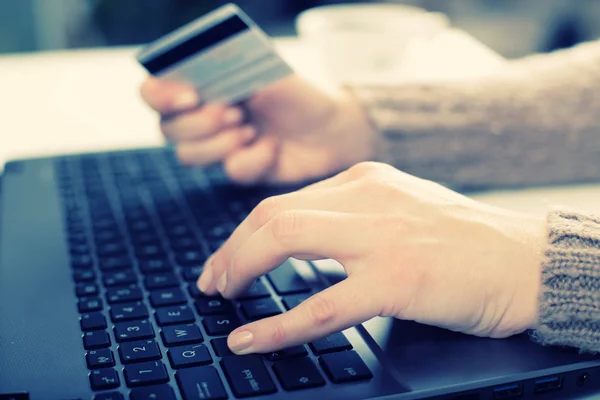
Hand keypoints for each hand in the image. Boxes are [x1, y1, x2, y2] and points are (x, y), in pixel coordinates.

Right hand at [140, 74, 373, 183]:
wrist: (331, 128)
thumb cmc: (297, 93)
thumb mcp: (263, 69)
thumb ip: (227, 66)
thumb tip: (199, 62)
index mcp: (201, 85)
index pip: (154, 91)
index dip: (161, 96)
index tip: (190, 97)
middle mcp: (202, 116)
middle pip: (166, 129)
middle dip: (199, 124)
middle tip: (235, 114)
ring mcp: (218, 146)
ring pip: (188, 156)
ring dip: (219, 144)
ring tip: (250, 130)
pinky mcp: (239, 170)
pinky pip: (230, 171)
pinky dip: (254, 159)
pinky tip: (272, 148)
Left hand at [197, 162, 545, 354]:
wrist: (526, 261)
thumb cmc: (466, 242)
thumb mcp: (402, 209)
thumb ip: (353, 217)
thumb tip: (300, 242)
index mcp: (366, 180)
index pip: (285, 201)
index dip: (245, 233)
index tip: (228, 258)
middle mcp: (367, 197)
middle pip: (271, 215)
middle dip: (230, 250)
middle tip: (212, 282)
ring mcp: (380, 237)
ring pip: (283, 242)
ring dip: (240, 270)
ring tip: (222, 298)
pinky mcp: (397, 280)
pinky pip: (320, 305)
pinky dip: (277, 326)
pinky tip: (249, 340)